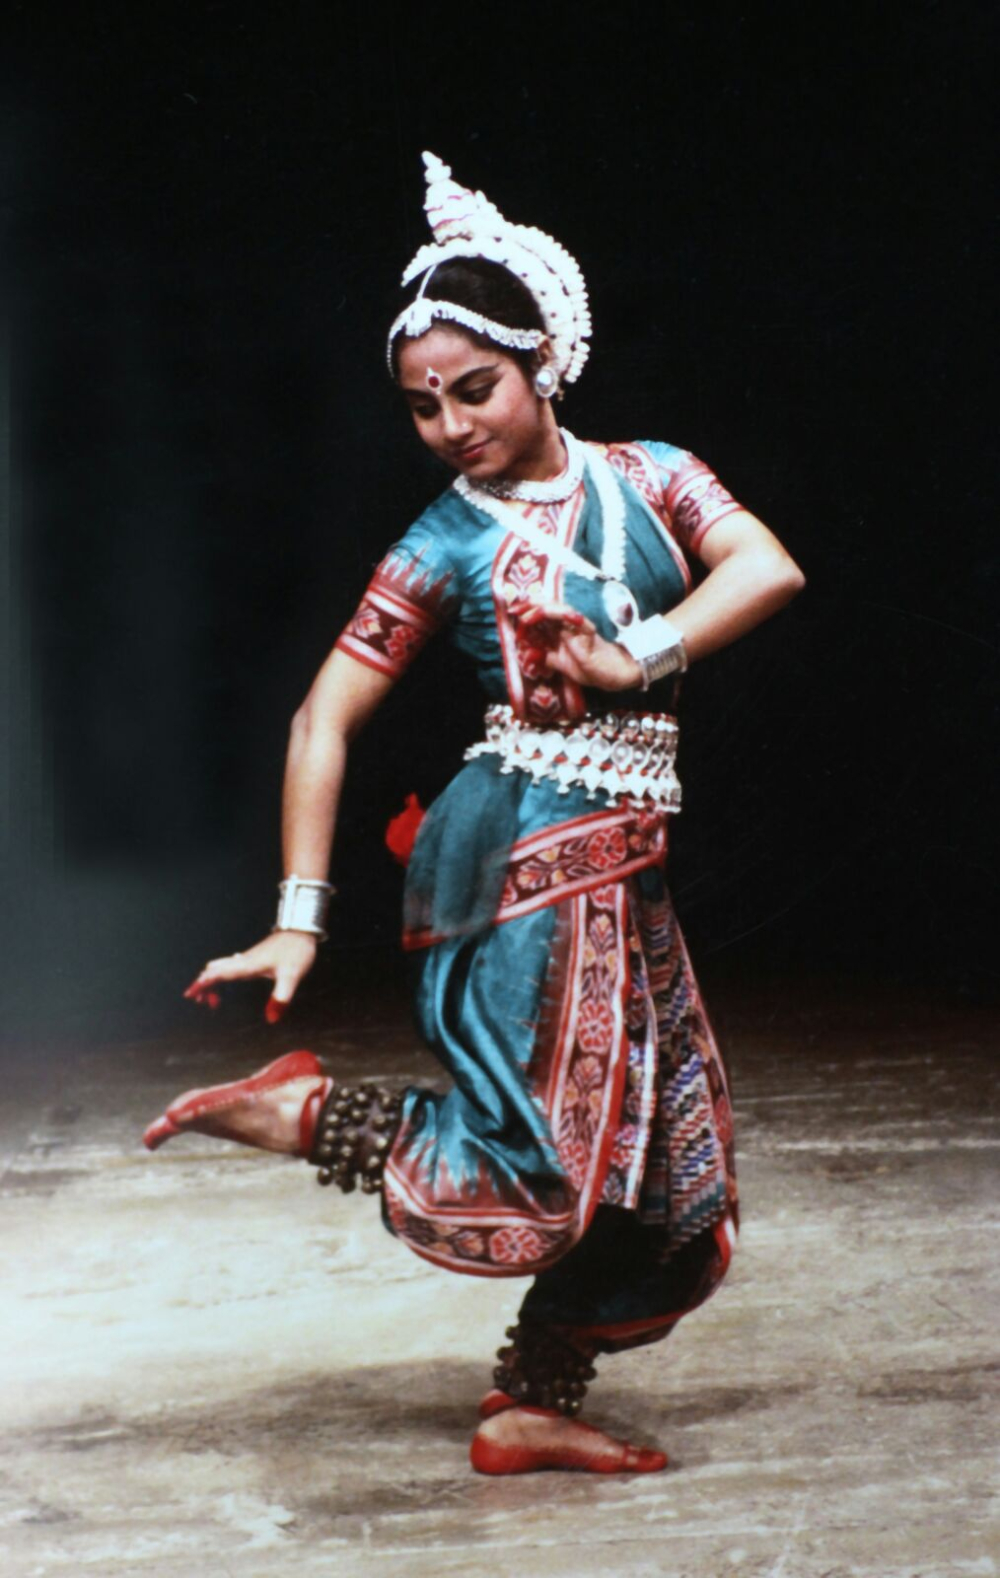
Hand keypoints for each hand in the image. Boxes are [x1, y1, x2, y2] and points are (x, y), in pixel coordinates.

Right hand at [183, 931, 318, 1022]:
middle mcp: (244, 961)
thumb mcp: (292, 975)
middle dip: (203, 985)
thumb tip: (271, 1019)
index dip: (204, 984)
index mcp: (248, 965)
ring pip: (220, 968)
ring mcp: (247, 959)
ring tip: (211, 1000)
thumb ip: (281, 997)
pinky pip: (229, 966)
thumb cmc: (296, 950)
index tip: (190, 994)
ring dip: (211, 981)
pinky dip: (221, 976)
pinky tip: (225, 981)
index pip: (219, 974)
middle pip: (214, 970)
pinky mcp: (252, 958)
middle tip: (199, 1001)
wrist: (302, 929)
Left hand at [511, 600, 641, 691]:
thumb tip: (525, 654)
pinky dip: (564, 615)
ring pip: (558, 609)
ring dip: (539, 612)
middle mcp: (567, 625)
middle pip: (546, 607)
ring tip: (525, 617)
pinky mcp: (588, 631)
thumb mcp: (560, 664)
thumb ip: (545, 658)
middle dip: (528, 606)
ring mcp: (578, 626)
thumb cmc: (590, 668)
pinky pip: (576, 620)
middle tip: (513, 610)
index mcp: (560, 631)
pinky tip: (552, 615)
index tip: (512, 615)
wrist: (612, 675)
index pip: (541, 615)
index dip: (526, 612)